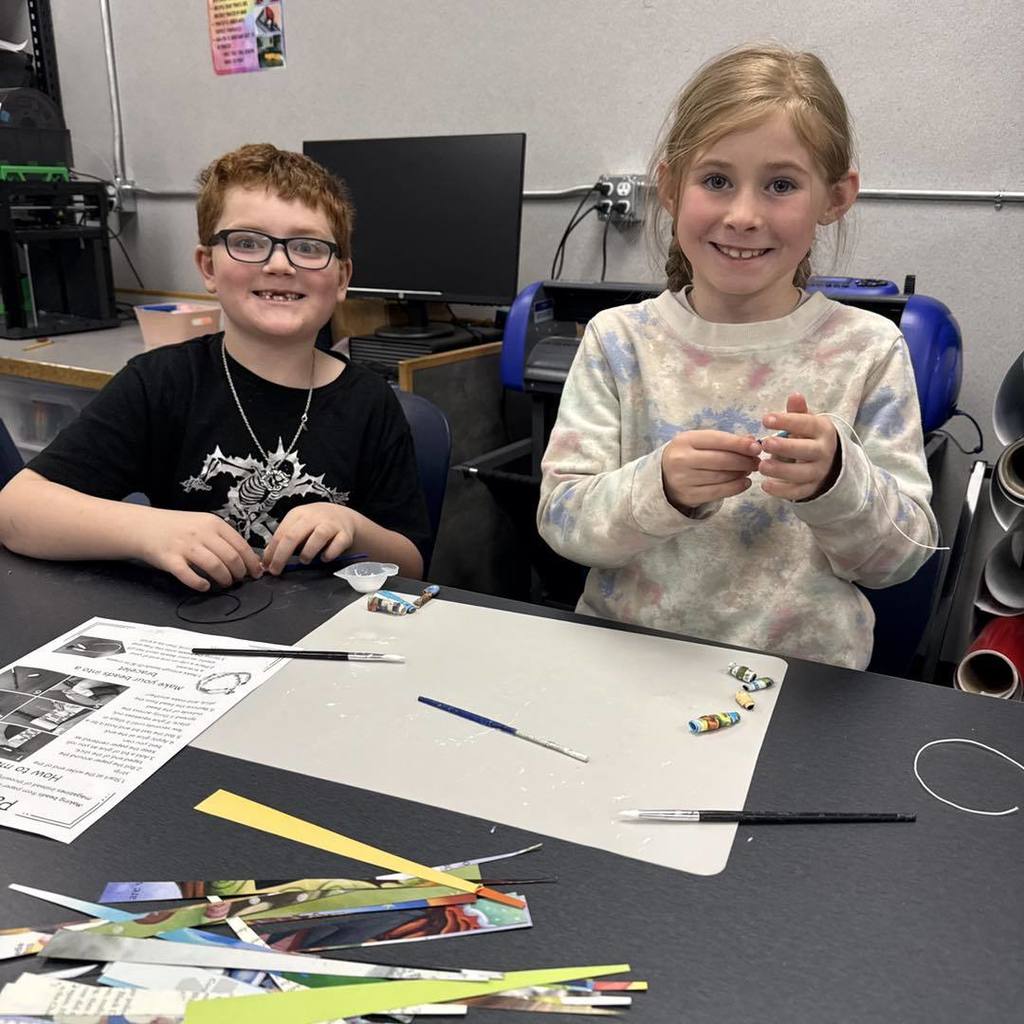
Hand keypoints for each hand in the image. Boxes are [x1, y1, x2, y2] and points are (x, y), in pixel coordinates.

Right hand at [135, 509, 262, 590]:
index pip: (241, 545)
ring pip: (214, 566)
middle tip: (239, 579)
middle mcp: (201, 533)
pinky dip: (200, 584)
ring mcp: (185, 546)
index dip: (251, 562)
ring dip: (224, 579)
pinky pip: (189, 575)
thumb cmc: (178, 528)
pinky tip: (204, 586)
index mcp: (213, 523)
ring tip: (225, 583)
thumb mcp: (203, 524)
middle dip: (240, 573)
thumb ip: (223, 538)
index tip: (256, 572)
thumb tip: (247, 557)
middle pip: (231, 557)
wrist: (144, 526)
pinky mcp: (170, 559)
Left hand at [262, 502, 358, 574]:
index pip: (281, 534)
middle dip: (281, 556)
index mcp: (298, 514)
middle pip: (294, 536)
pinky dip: (330, 554)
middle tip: (276, 570)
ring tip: (304, 560)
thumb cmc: (317, 524)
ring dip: (308, 552)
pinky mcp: (345, 534)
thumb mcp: (298, 526)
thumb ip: (284, 540)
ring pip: (318, 536)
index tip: (266, 566)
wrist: (344, 516)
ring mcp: (331, 524)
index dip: (271, 552)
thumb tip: (266, 558)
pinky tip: (324, 558)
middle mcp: (314, 517)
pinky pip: (338, 544)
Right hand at [661, 430, 760, 511]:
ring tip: (750, 471)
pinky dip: (735, 487)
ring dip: (741, 474)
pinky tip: (744, 483)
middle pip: (721, 460)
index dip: (739, 444)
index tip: (757, 447)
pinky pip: (718, 492)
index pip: (718, 440)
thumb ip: (725, 441)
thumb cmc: (688, 455)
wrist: (664, 476)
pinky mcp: (688, 496)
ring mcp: (683, 479)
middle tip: (757, 461)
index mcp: (685, 440)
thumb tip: (752, 442)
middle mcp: (681, 459)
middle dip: (744, 461)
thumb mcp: (700, 442)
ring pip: (722, 477)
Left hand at [759, 393, 839, 500]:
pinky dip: (781, 491)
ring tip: (761, 466)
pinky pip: (797, 492)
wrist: (827, 462)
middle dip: (785, 447)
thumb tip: (794, 395)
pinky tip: (765, 486)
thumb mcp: (806, 422)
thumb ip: (798, 412)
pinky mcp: (811, 488)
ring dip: (781, 471)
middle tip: (765, 444)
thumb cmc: (809, 437)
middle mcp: (824, 452)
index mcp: (823, 431)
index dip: (787, 421)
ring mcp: (819, 472)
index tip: (765, 419)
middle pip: (806, 451)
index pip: (806, 424)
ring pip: (801, 473)